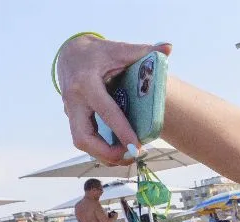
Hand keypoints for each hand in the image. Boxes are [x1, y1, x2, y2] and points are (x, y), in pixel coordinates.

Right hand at [57, 36, 171, 163]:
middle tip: (132, 155)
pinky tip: (121, 152)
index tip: (137, 146)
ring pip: (82, 142)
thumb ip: (145, 50)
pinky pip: (85, 139)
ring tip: (130, 156)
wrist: (71, 53)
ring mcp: (71, 111)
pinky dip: (101, 149)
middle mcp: (74, 100)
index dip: (121, 130)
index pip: (105, 111)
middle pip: (83, 137)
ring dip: (104, 155)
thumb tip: (168, 48)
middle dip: (107, 152)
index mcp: (86, 83)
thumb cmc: (100, 53)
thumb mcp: (121, 49)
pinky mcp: (74, 118)